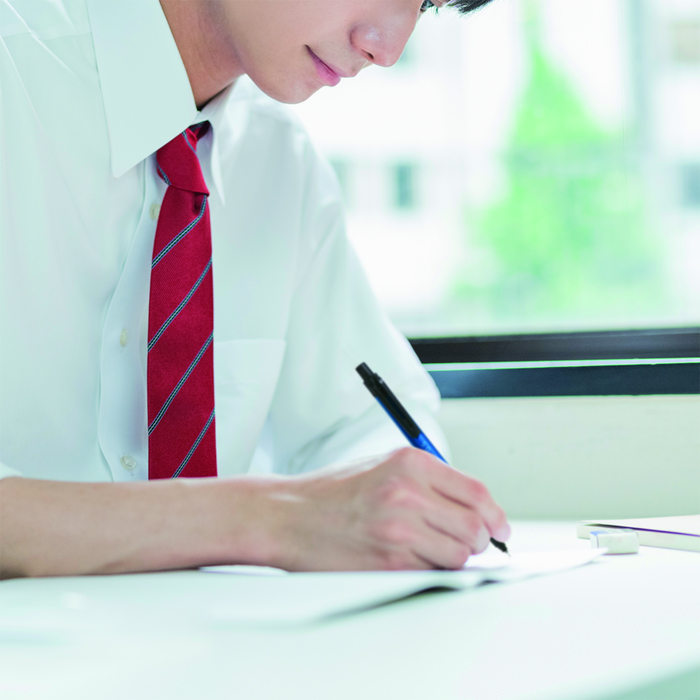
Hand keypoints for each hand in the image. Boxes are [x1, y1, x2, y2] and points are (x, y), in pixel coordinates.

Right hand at [259, 447, 509, 570]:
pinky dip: (432, 570)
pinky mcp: (388, 562)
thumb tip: (472, 506)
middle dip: (481, 540)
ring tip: (435, 551)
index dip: (495, 514)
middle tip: (472, 543)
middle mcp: (407, 493)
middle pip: (475, 526)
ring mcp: (398, 529)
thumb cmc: (332, 492)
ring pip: (459, 554)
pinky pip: (432, 572)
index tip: (499, 526)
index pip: (475, 491)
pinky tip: (414, 560)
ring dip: (456, 558)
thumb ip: (428, 481)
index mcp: (409, 464)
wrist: (288, 515)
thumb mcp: (382, 465)